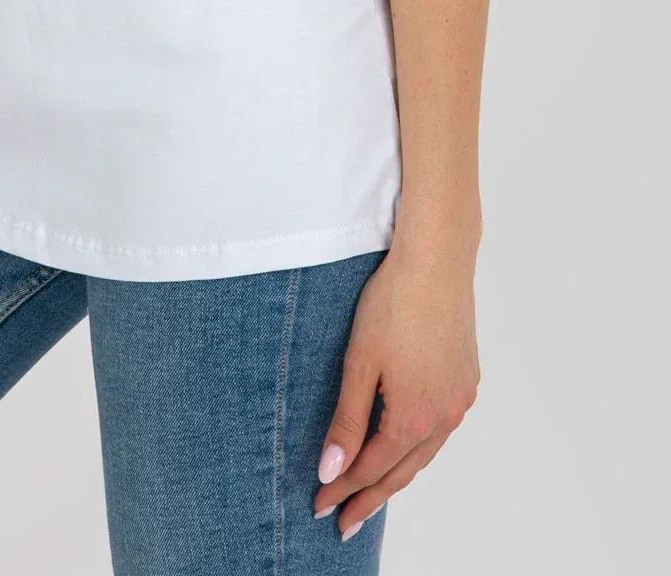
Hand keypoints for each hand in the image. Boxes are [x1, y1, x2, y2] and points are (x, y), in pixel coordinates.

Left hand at [312, 243, 480, 540]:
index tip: (319, 506)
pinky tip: (403, 447)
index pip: (371, 468)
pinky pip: (439, 429)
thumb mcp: (359, 363)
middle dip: (369, 498)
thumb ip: (347, 421)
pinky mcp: (466, 380)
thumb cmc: (392, 305)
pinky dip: (416, 447)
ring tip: (368, 495)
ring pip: (424, 453)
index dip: (343, 490)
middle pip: (401, 471)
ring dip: (394, 475)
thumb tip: (330, 471)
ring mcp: (460, 399)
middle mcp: (444, 416)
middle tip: (342, 523)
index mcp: (414, 417)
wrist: (436, 262)